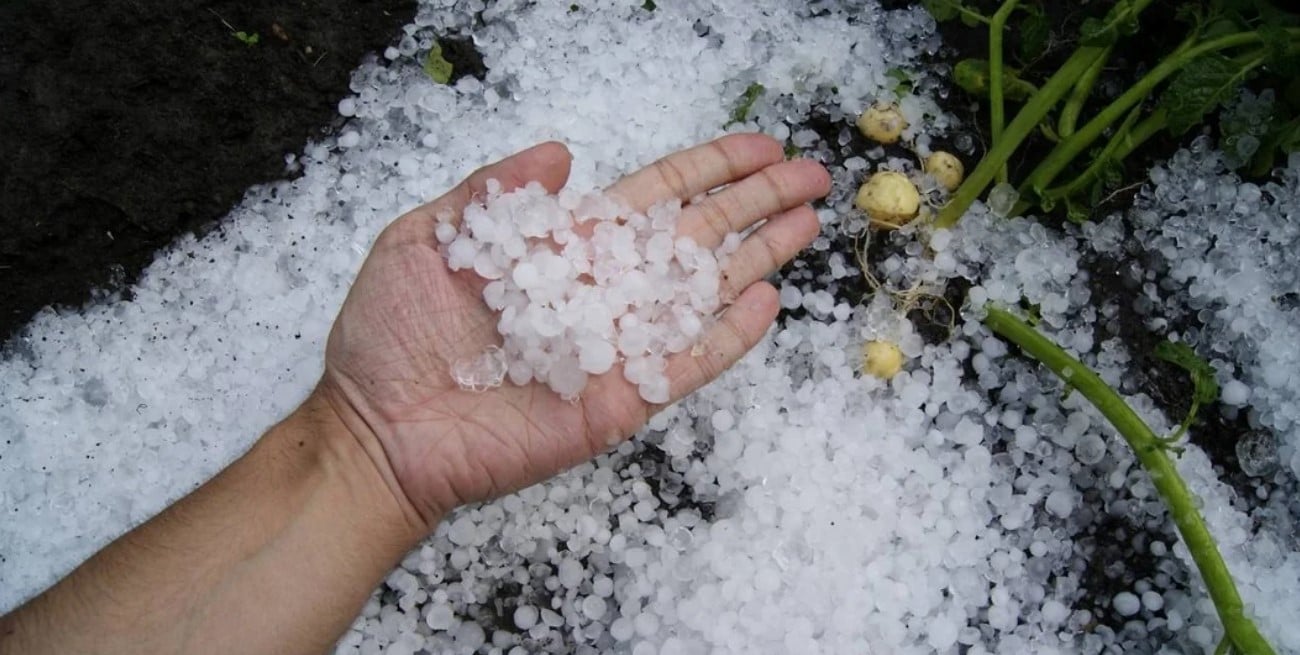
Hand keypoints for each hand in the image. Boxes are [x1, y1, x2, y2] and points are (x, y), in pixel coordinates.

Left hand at [315, 135, 829, 527]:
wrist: (378, 428)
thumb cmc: (391, 335)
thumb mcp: (427, 238)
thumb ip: (495, 192)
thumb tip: (562, 149)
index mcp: (566, 247)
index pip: (656, 197)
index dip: (709, 169)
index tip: (759, 147)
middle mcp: (602, 290)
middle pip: (697, 236)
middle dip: (756, 203)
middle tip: (813, 174)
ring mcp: (617, 347)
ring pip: (704, 293)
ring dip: (759, 257)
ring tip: (809, 223)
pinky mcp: (620, 400)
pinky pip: (686, 364)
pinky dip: (728, 337)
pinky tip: (768, 302)